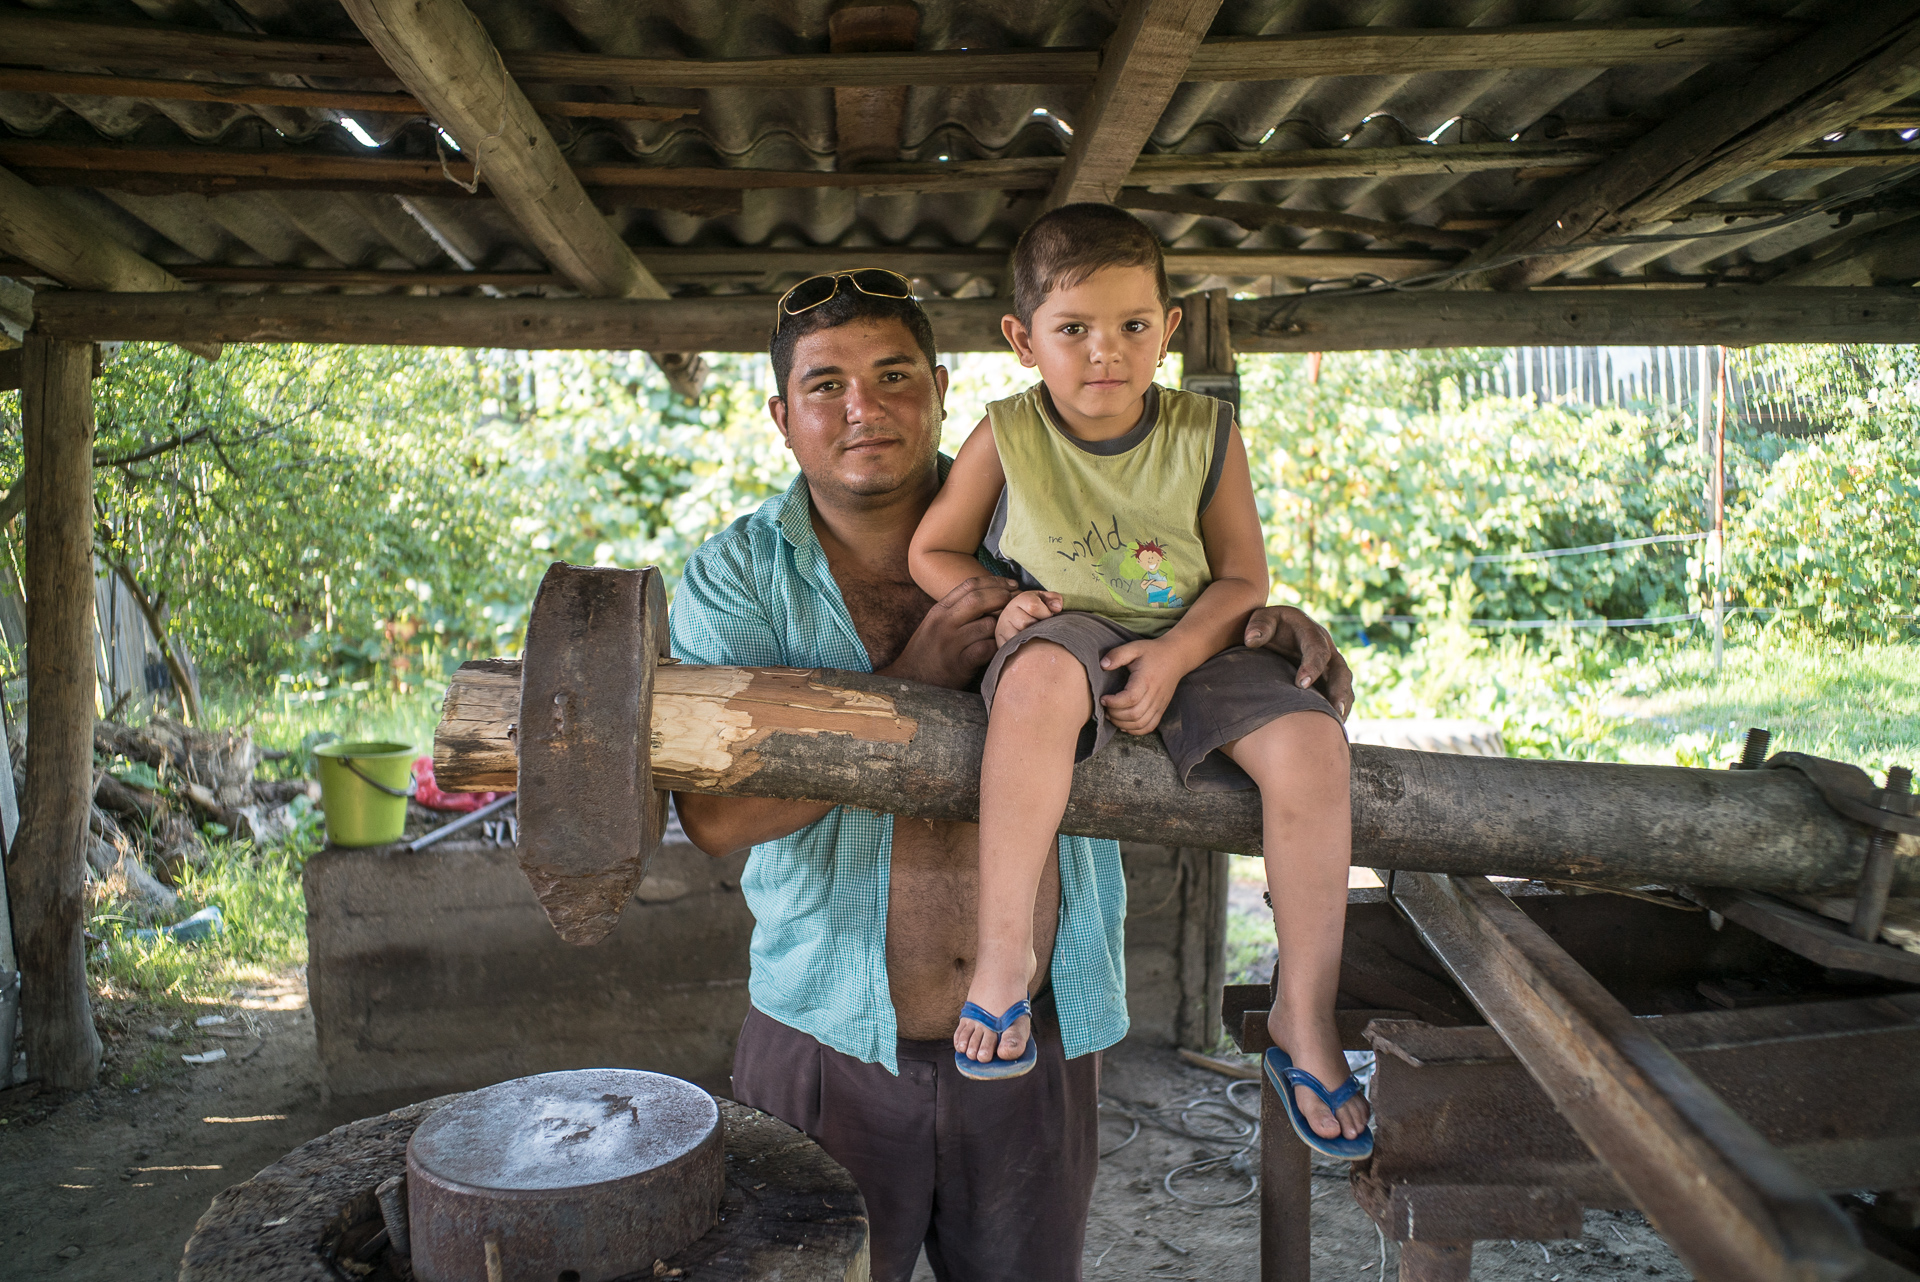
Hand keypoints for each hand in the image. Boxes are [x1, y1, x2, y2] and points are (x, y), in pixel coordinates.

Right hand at [881, 576, 1018, 689]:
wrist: (910, 681)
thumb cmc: (927, 652)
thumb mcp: (935, 623)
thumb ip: (956, 609)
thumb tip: (989, 595)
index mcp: (939, 610)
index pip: (969, 585)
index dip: (994, 582)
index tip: (1010, 585)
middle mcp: (944, 623)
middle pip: (979, 599)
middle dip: (1003, 596)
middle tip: (1018, 601)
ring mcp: (950, 643)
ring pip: (987, 625)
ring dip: (1002, 626)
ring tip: (1009, 629)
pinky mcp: (959, 664)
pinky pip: (986, 648)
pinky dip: (997, 647)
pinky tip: (1000, 648)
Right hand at [994, 589, 1062, 647]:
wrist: (1020, 619)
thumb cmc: (1038, 611)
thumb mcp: (1046, 600)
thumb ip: (1054, 599)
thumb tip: (1056, 608)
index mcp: (1020, 600)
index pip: (1033, 606)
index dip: (1046, 613)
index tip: (1049, 617)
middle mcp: (1007, 613)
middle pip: (1026, 624)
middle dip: (1038, 628)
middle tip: (1041, 628)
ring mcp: (1002, 629)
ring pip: (1019, 638)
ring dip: (1031, 639)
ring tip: (1035, 636)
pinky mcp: (1000, 643)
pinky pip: (1013, 649)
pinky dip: (1023, 649)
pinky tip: (1028, 645)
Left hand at [1098, 637, 1188, 735]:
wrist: (1176, 657)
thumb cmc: (1152, 652)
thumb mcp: (1134, 647)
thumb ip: (1117, 655)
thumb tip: (1102, 665)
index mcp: (1146, 680)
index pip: (1130, 699)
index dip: (1113, 702)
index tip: (1103, 698)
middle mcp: (1154, 695)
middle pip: (1134, 714)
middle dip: (1115, 715)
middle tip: (1105, 707)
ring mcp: (1159, 704)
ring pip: (1140, 724)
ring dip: (1122, 724)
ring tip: (1112, 715)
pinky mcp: (1161, 709)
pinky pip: (1149, 727)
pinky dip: (1135, 730)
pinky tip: (1124, 724)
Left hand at [1243, 605, 1353, 720]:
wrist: (1277, 631)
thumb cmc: (1269, 625)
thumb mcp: (1263, 617)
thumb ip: (1259, 625)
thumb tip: (1251, 641)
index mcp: (1311, 633)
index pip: (1317, 649)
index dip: (1312, 667)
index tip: (1301, 685)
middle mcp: (1327, 650)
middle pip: (1341, 671)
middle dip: (1339, 691)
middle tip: (1334, 711)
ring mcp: (1330, 667)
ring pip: (1344, 686)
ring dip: (1343, 704)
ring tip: (1337, 726)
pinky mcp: (1328, 681)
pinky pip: (1339, 696)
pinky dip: (1338, 711)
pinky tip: (1332, 729)